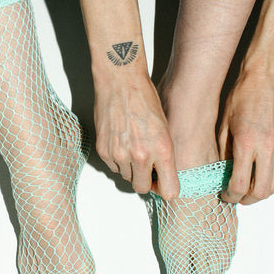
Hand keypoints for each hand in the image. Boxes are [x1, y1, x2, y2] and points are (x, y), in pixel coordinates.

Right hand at [94, 74, 178, 198]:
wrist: (121, 83)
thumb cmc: (145, 100)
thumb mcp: (165, 129)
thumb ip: (164, 156)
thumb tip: (160, 175)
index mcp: (163, 150)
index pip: (170, 190)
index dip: (166, 189)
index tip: (164, 184)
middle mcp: (141, 155)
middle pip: (143, 188)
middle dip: (145, 181)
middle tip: (147, 167)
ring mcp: (120, 154)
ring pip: (126, 177)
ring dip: (130, 168)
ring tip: (133, 146)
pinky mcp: (104, 151)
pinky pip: (113, 167)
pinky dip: (117, 160)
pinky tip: (121, 142)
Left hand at [218, 67, 273, 204]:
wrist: (265, 77)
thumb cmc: (243, 95)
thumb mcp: (224, 124)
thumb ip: (224, 151)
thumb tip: (221, 173)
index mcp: (247, 142)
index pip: (240, 184)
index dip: (231, 195)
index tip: (224, 195)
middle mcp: (268, 147)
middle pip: (261, 191)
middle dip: (247, 199)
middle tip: (236, 196)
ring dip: (260, 191)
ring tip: (247, 187)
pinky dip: (271, 180)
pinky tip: (259, 174)